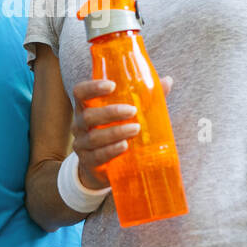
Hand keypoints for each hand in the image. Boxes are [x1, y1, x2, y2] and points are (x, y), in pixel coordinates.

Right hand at [71, 75, 172, 189]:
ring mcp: (82, 144)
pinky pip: (97, 156)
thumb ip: (144, 97)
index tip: (112, 85)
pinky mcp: (87, 161)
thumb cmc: (116, 130)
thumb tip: (167, 81)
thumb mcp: (127, 113)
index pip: (80, 92)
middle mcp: (79, 124)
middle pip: (88, 115)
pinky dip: (111, 150)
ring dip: (115, 132)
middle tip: (133, 111)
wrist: (104, 165)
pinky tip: (124, 146)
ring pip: (94, 137)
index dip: (93, 87)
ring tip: (135, 129)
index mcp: (86, 107)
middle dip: (111, 112)